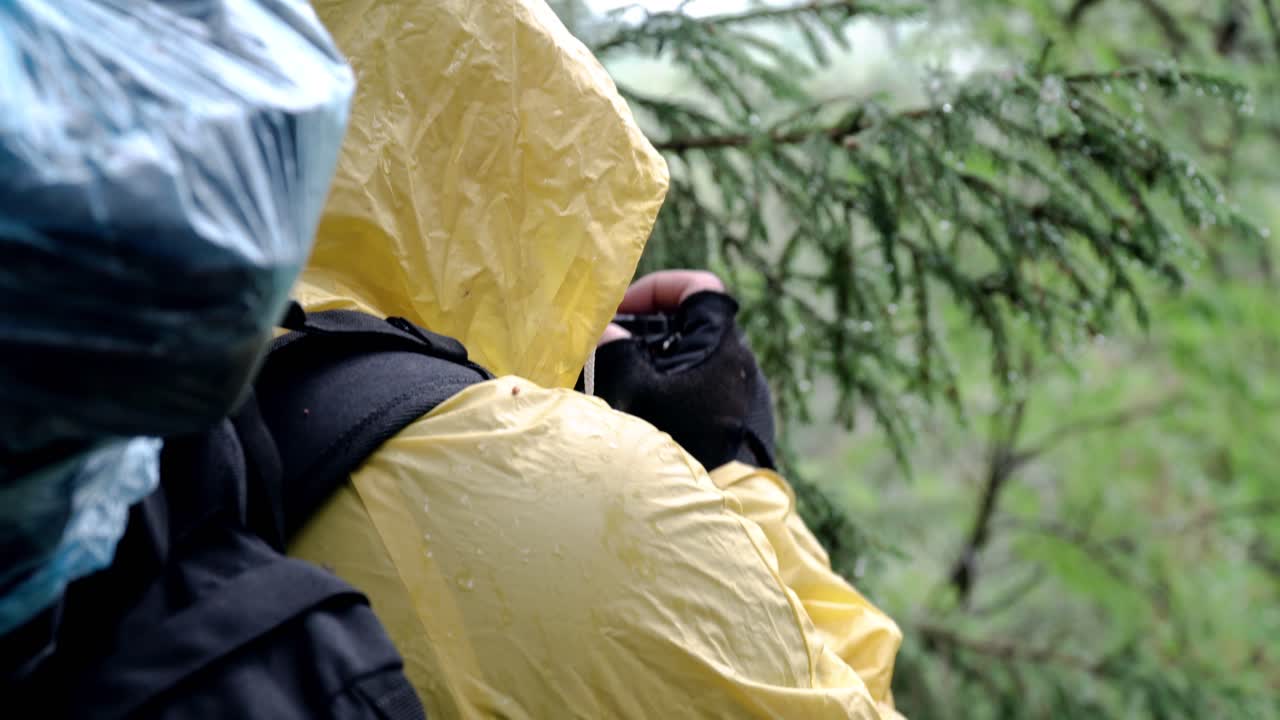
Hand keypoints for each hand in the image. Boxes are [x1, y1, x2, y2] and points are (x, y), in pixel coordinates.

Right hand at [586, 270, 775, 470]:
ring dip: (655, 363)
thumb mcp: (631, 391)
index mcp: (723, 345)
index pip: (700, 288)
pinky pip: (702, 390)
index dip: (659, 288)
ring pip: (694, 360)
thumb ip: (614, 351)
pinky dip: (671, 390)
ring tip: (620, 384)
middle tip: (611, 348)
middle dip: (646, 330)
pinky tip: (644, 417)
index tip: (623, 310)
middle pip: (692, 324)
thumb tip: (608, 332)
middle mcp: (742, 364)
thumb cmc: (676, 444)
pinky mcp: (741, 426)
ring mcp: (744, 397)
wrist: (717, 510)